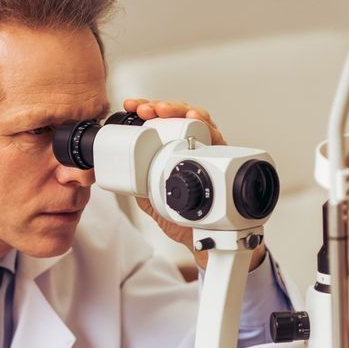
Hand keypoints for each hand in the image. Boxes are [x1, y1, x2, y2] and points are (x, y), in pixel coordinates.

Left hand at [121, 98, 265, 271]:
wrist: (203, 241)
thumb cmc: (186, 220)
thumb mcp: (154, 202)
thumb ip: (142, 187)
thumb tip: (124, 175)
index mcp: (176, 153)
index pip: (163, 124)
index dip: (148, 111)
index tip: (133, 106)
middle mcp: (195, 149)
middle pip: (181, 117)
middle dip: (163, 107)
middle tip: (148, 108)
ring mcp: (210, 153)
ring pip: (200, 121)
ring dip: (181, 110)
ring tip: (166, 110)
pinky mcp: (224, 161)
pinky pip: (218, 137)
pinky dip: (207, 126)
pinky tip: (195, 120)